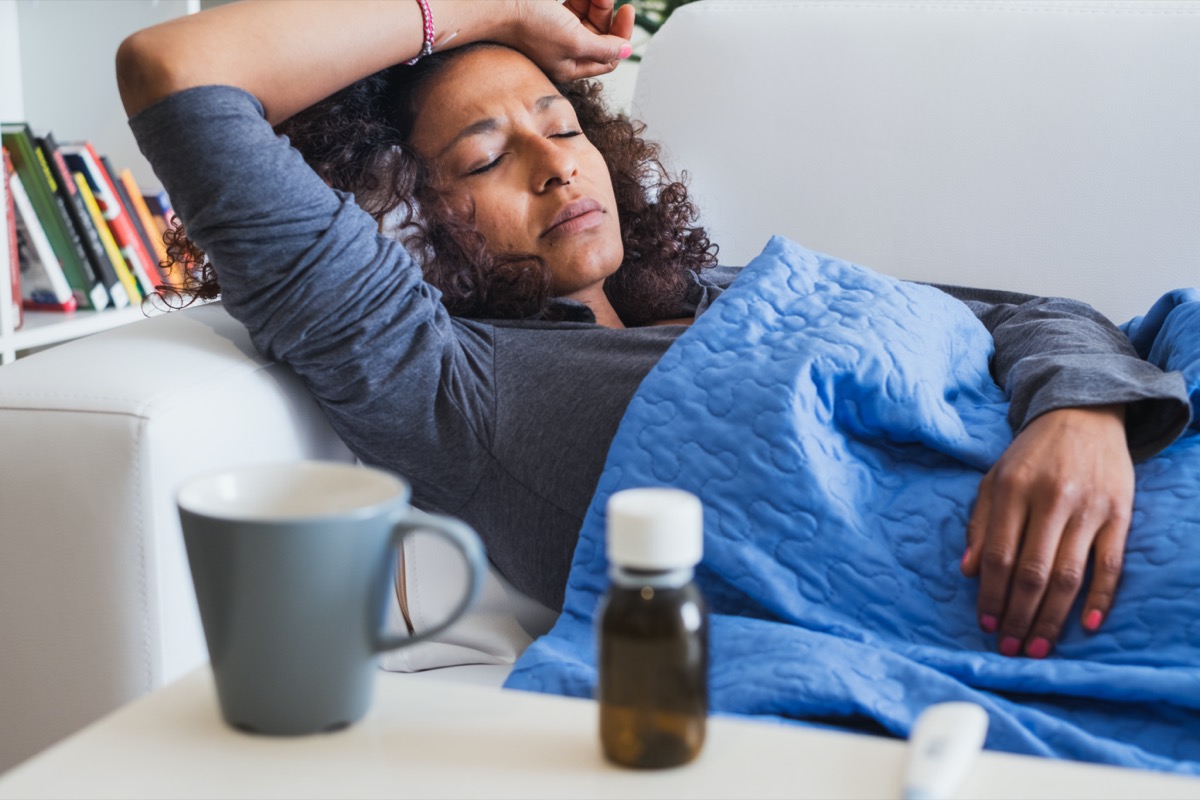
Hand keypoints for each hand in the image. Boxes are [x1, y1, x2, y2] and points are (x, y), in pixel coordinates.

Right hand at [500, 0, 634, 81]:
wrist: (495, 5)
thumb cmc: (530, 26)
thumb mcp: (575, 41)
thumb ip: (604, 48)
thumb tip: (628, 51)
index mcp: (569, 66)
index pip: (608, 58)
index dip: (621, 36)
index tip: (627, 12)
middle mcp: (563, 52)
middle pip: (599, 35)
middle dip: (606, 13)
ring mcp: (555, 32)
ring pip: (588, 17)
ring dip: (595, 1)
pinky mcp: (548, 14)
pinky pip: (574, 6)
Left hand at [960, 405, 1133, 657]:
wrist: (1083, 414)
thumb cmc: (1031, 455)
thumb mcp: (994, 479)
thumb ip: (979, 524)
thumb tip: (966, 571)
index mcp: (1012, 490)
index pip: (998, 555)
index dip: (991, 594)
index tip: (986, 624)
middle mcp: (1050, 499)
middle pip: (1032, 572)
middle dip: (1019, 616)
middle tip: (1010, 648)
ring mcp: (1088, 508)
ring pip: (1069, 575)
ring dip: (1053, 617)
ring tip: (1039, 646)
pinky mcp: (1120, 513)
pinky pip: (1111, 563)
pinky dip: (1101, 597)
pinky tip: (1089, 624)